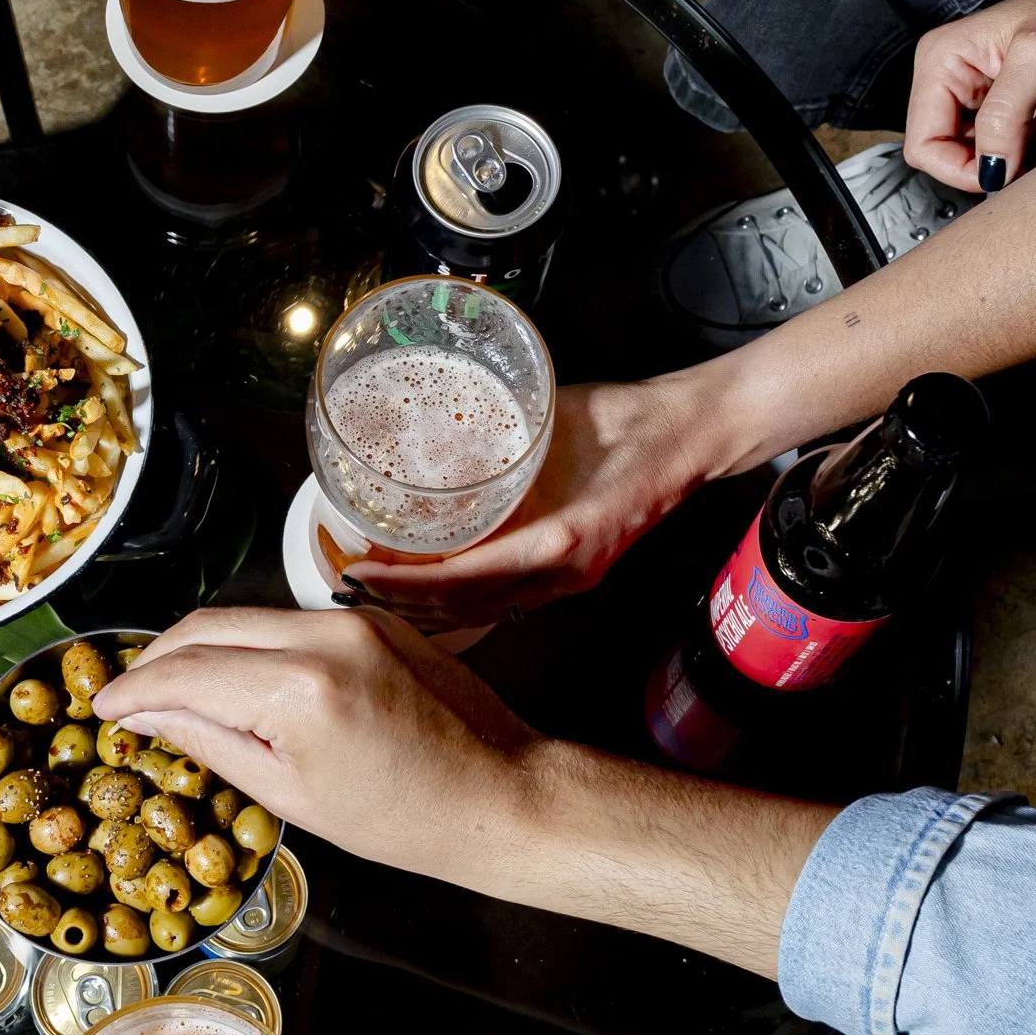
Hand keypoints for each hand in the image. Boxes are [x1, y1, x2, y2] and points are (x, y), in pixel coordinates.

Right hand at [92, 606, 541, 884]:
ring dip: (201, 646)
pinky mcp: (371, 615)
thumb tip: (145, 716)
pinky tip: (235, 678)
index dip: (134, 688)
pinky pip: (287, 619)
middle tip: (127, 693)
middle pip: (208, 624)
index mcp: (299, 689)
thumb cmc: (402, 817)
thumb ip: (209, 743)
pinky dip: (250, 643)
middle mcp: (322, 634)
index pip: (187, 672)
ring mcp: (351, 617)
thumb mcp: (289, 795)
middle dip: (157, 656)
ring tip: (172, 689)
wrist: (499, 793)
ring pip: (245, 616)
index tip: (102, 706)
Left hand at [344, 375, 728, 626]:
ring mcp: (569, 581)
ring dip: (427, 611)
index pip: (461, 579)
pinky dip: (460, 603)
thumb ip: (493, 446)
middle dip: (402, 604)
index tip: (360, 570)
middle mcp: (561, 574)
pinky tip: (431, 595)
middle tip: (349, 586)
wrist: (686, 437)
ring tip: (377, 596)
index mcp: (556, 539)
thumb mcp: (545, 425)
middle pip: (464, 609)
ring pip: (483, 613)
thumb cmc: (625, 421)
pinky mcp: (573, 576)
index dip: (404, 582)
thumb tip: (429, 446)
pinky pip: (505, 603)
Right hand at [903, 0, 1035, 191]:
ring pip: (974, 154)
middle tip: (1029, 158)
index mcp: (943, 60)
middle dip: (986, 165)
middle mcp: (954, 76)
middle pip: (944, 153)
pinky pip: (1002, 146)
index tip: (1004, 175)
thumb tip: (988, 172)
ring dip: (1010, 158)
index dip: (959, 168)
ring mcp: (981, 90)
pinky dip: (1026, 149)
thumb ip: (1004, 117)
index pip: (924, 142)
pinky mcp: (1010, 102)